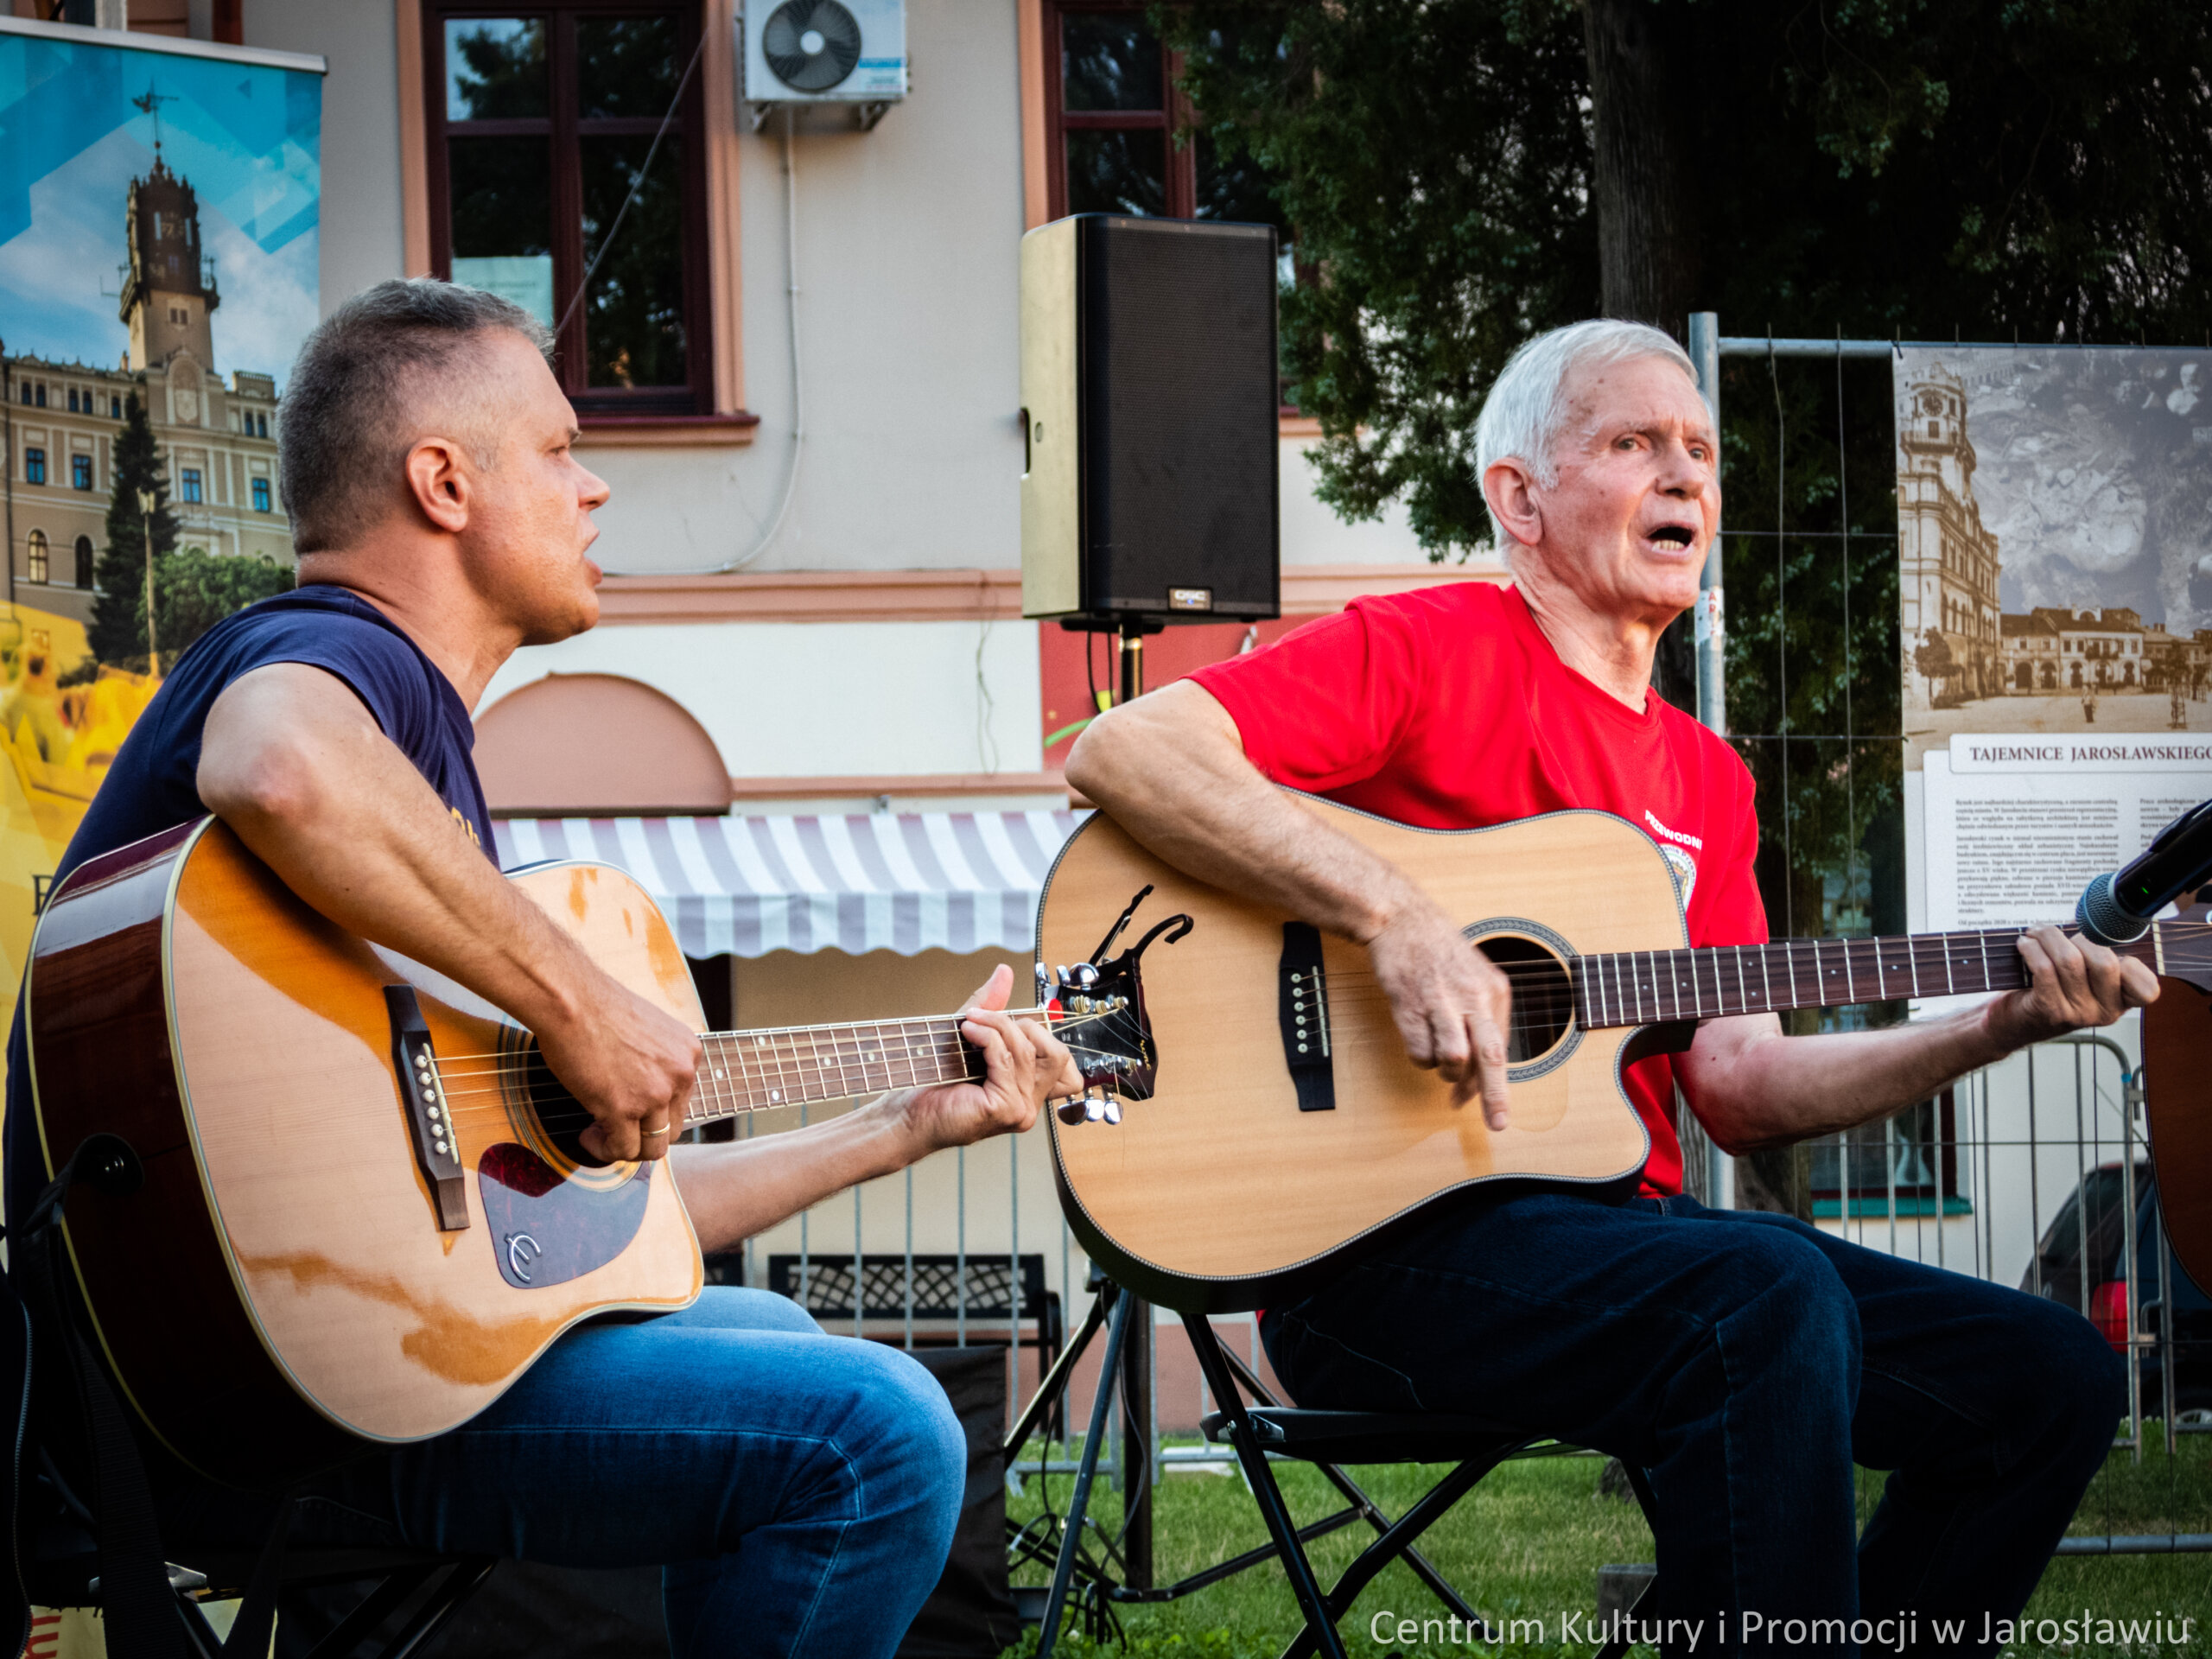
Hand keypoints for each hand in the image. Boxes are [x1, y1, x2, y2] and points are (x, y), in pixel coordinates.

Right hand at [534, 981, 700, 1162]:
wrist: (570, 999)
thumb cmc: (597, 1007)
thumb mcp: (648, 1031)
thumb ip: (656, 1060)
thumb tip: (643, 1089)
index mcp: (688, 1054)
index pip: (681, 1103)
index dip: (653, 1112)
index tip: (629, 1108)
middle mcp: (680, 1075)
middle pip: (672, 1129)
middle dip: (642, 1134)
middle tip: (613, 1126)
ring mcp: (655, 1094)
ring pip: (652, 1148)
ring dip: (624, 1147)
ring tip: (598, 1133)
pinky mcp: (624, 1109)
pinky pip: (622, 1150)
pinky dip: (603, 1150)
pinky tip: (587, 1135)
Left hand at [896, 965, 1082, 1151]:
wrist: (906, 1114)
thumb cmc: (933, 1082)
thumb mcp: (970, 1035)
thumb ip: (992, 1006)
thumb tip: (1004, 972)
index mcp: (1028, 1091)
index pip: (1062, 1060)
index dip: (1040, 1033)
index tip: (1004, 1024)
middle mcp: (1030, 1103)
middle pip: (1056, 1053)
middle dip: (1022, 1027)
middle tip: (988, 1022)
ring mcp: (1020, 1109)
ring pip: (1026, 1050)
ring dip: (997, 1026)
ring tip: (970, 1022)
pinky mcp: (1005, 1108)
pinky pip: (1007, 1059)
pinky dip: (987, 1037)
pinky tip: (968, 1031)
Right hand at [1365, 900, 1513, 1128]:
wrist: (1403, 920)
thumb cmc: (1440, 953)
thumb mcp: (1476, 978)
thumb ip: (1483, 1022)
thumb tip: (1478, 1075)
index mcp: (1496, 990)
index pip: (1504, 1049)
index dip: (1497, 1085)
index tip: (1494, 1111)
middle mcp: (1473, 996)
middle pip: (1490, 1056)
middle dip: (1494, 1095)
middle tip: (1496, 1123)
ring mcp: (1440, 1001)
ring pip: (1454, 1057)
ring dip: (1447, 1071)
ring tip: (1440, 1062)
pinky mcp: (1409, 1005)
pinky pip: (1419, 1051)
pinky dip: (1420, 1057)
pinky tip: (1419, 1041)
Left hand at [1987, 925, 2158, 1050]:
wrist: (2015, 1022)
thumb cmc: (2053, 990)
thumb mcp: (2085, 977)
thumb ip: (2099, 955)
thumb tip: (2098, 918)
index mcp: (2122, 1002)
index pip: (2147, 988)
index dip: (2131, 963)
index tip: (2104, 945)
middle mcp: (2106, 1012)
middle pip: (2105, 963)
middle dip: (2080, 938)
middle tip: (2060, 936)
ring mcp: (2079, 1013)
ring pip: (2070, 961)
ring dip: (2048, 937)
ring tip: (2035, 933)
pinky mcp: (2050, 1010)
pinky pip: (2044, 968)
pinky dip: (2032, 949)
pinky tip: (2024, 944)